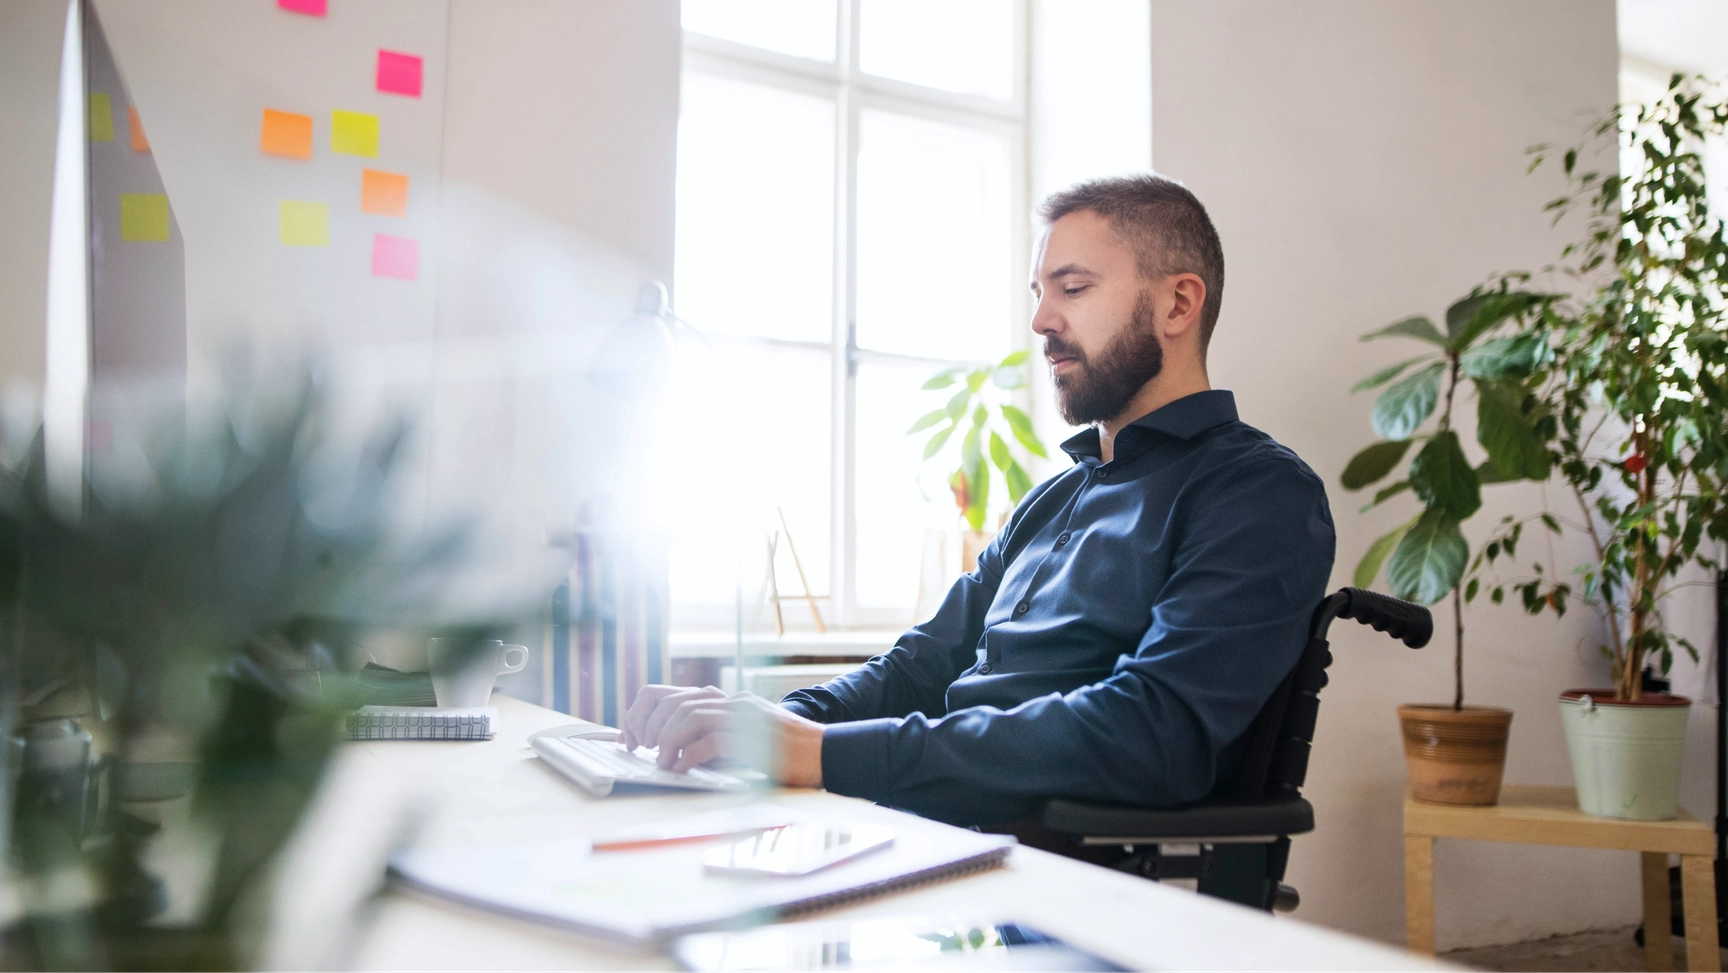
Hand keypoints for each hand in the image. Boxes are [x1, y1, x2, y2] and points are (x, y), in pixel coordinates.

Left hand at [620, 684, 824, 786]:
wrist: (825, 754)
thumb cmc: (784, 755)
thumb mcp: (742, 740)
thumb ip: (714, 738)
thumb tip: (674, 752)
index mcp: (727, 701)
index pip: (672, 694)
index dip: (644, 712)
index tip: (632, 736)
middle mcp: (732, 702)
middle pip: (676, 702)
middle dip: (650, 727)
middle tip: (643, 750)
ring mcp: (743, 716)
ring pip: (689, 716)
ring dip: (667, 741)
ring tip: (663, 763)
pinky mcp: (752, 737)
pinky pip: (709, 740)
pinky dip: (689, 756)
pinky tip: (682, 770)